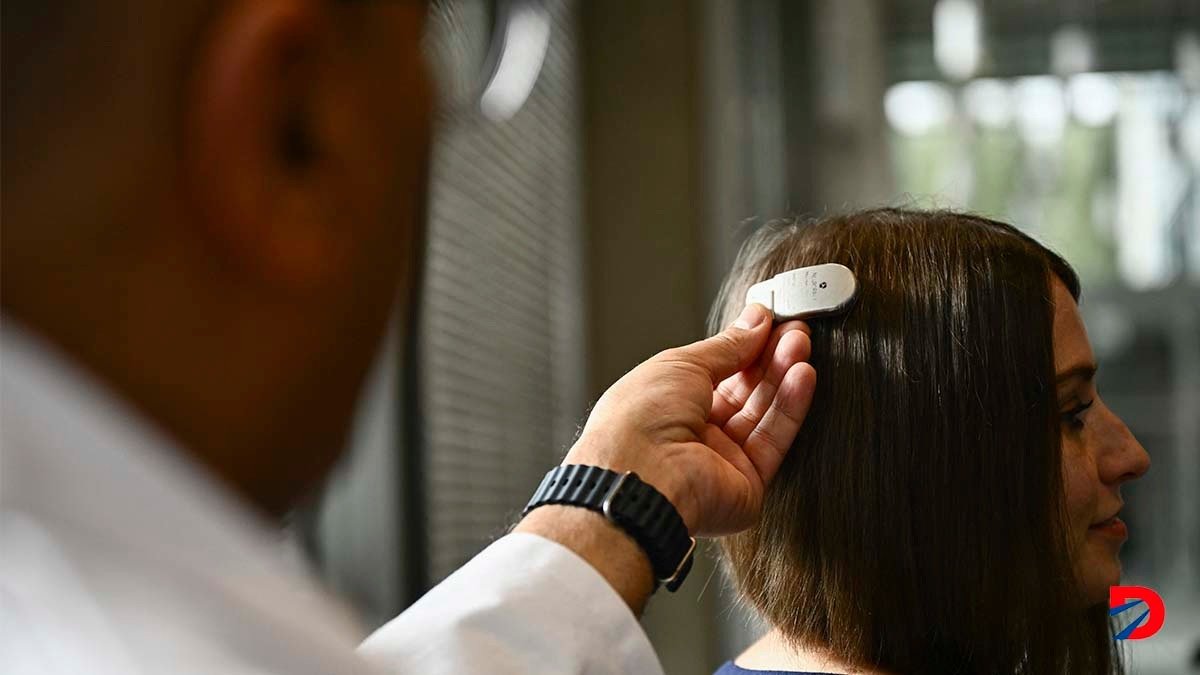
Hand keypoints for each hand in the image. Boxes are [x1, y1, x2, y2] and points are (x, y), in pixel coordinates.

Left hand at [563, 303, 814, 535]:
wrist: (644, 477)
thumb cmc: (641, 420)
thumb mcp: (682, 364)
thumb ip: (726, 346)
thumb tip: (755, 321)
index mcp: (667, 403)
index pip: (716, 371)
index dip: (744, 345)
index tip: (770, 321)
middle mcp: (692, 433)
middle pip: (743, 391)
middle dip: (769, 357)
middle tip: (794, 329)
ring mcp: (720, 460)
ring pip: (762, 413)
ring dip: (783, 377)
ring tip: (801, 344)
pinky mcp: (746, 484)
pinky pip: (773, 440)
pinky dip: (789, 408)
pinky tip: (802, 375)